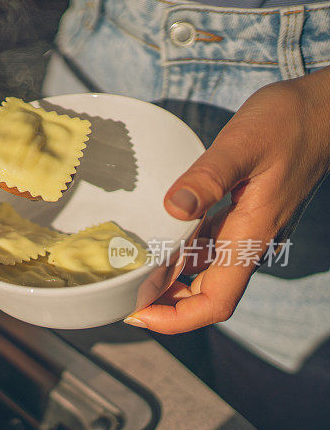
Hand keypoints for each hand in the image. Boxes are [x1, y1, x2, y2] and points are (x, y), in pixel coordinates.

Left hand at [126, 66, 329, 333]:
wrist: (322, 110)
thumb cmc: (286, 122)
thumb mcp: (242, 144)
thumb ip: (208, 177)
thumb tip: (173, 208)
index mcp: (250, 237)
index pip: (216, 302)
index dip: (177, 319)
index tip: (139, 315)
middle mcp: (248, 243)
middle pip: (205, 296)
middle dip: (165, 307)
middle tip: (120, 297)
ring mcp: (246, 232)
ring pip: (205, 275)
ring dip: (170, 284)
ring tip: (128, 277)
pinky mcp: (242, 217)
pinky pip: (207, 249)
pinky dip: (180, 256)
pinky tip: (154, 244)